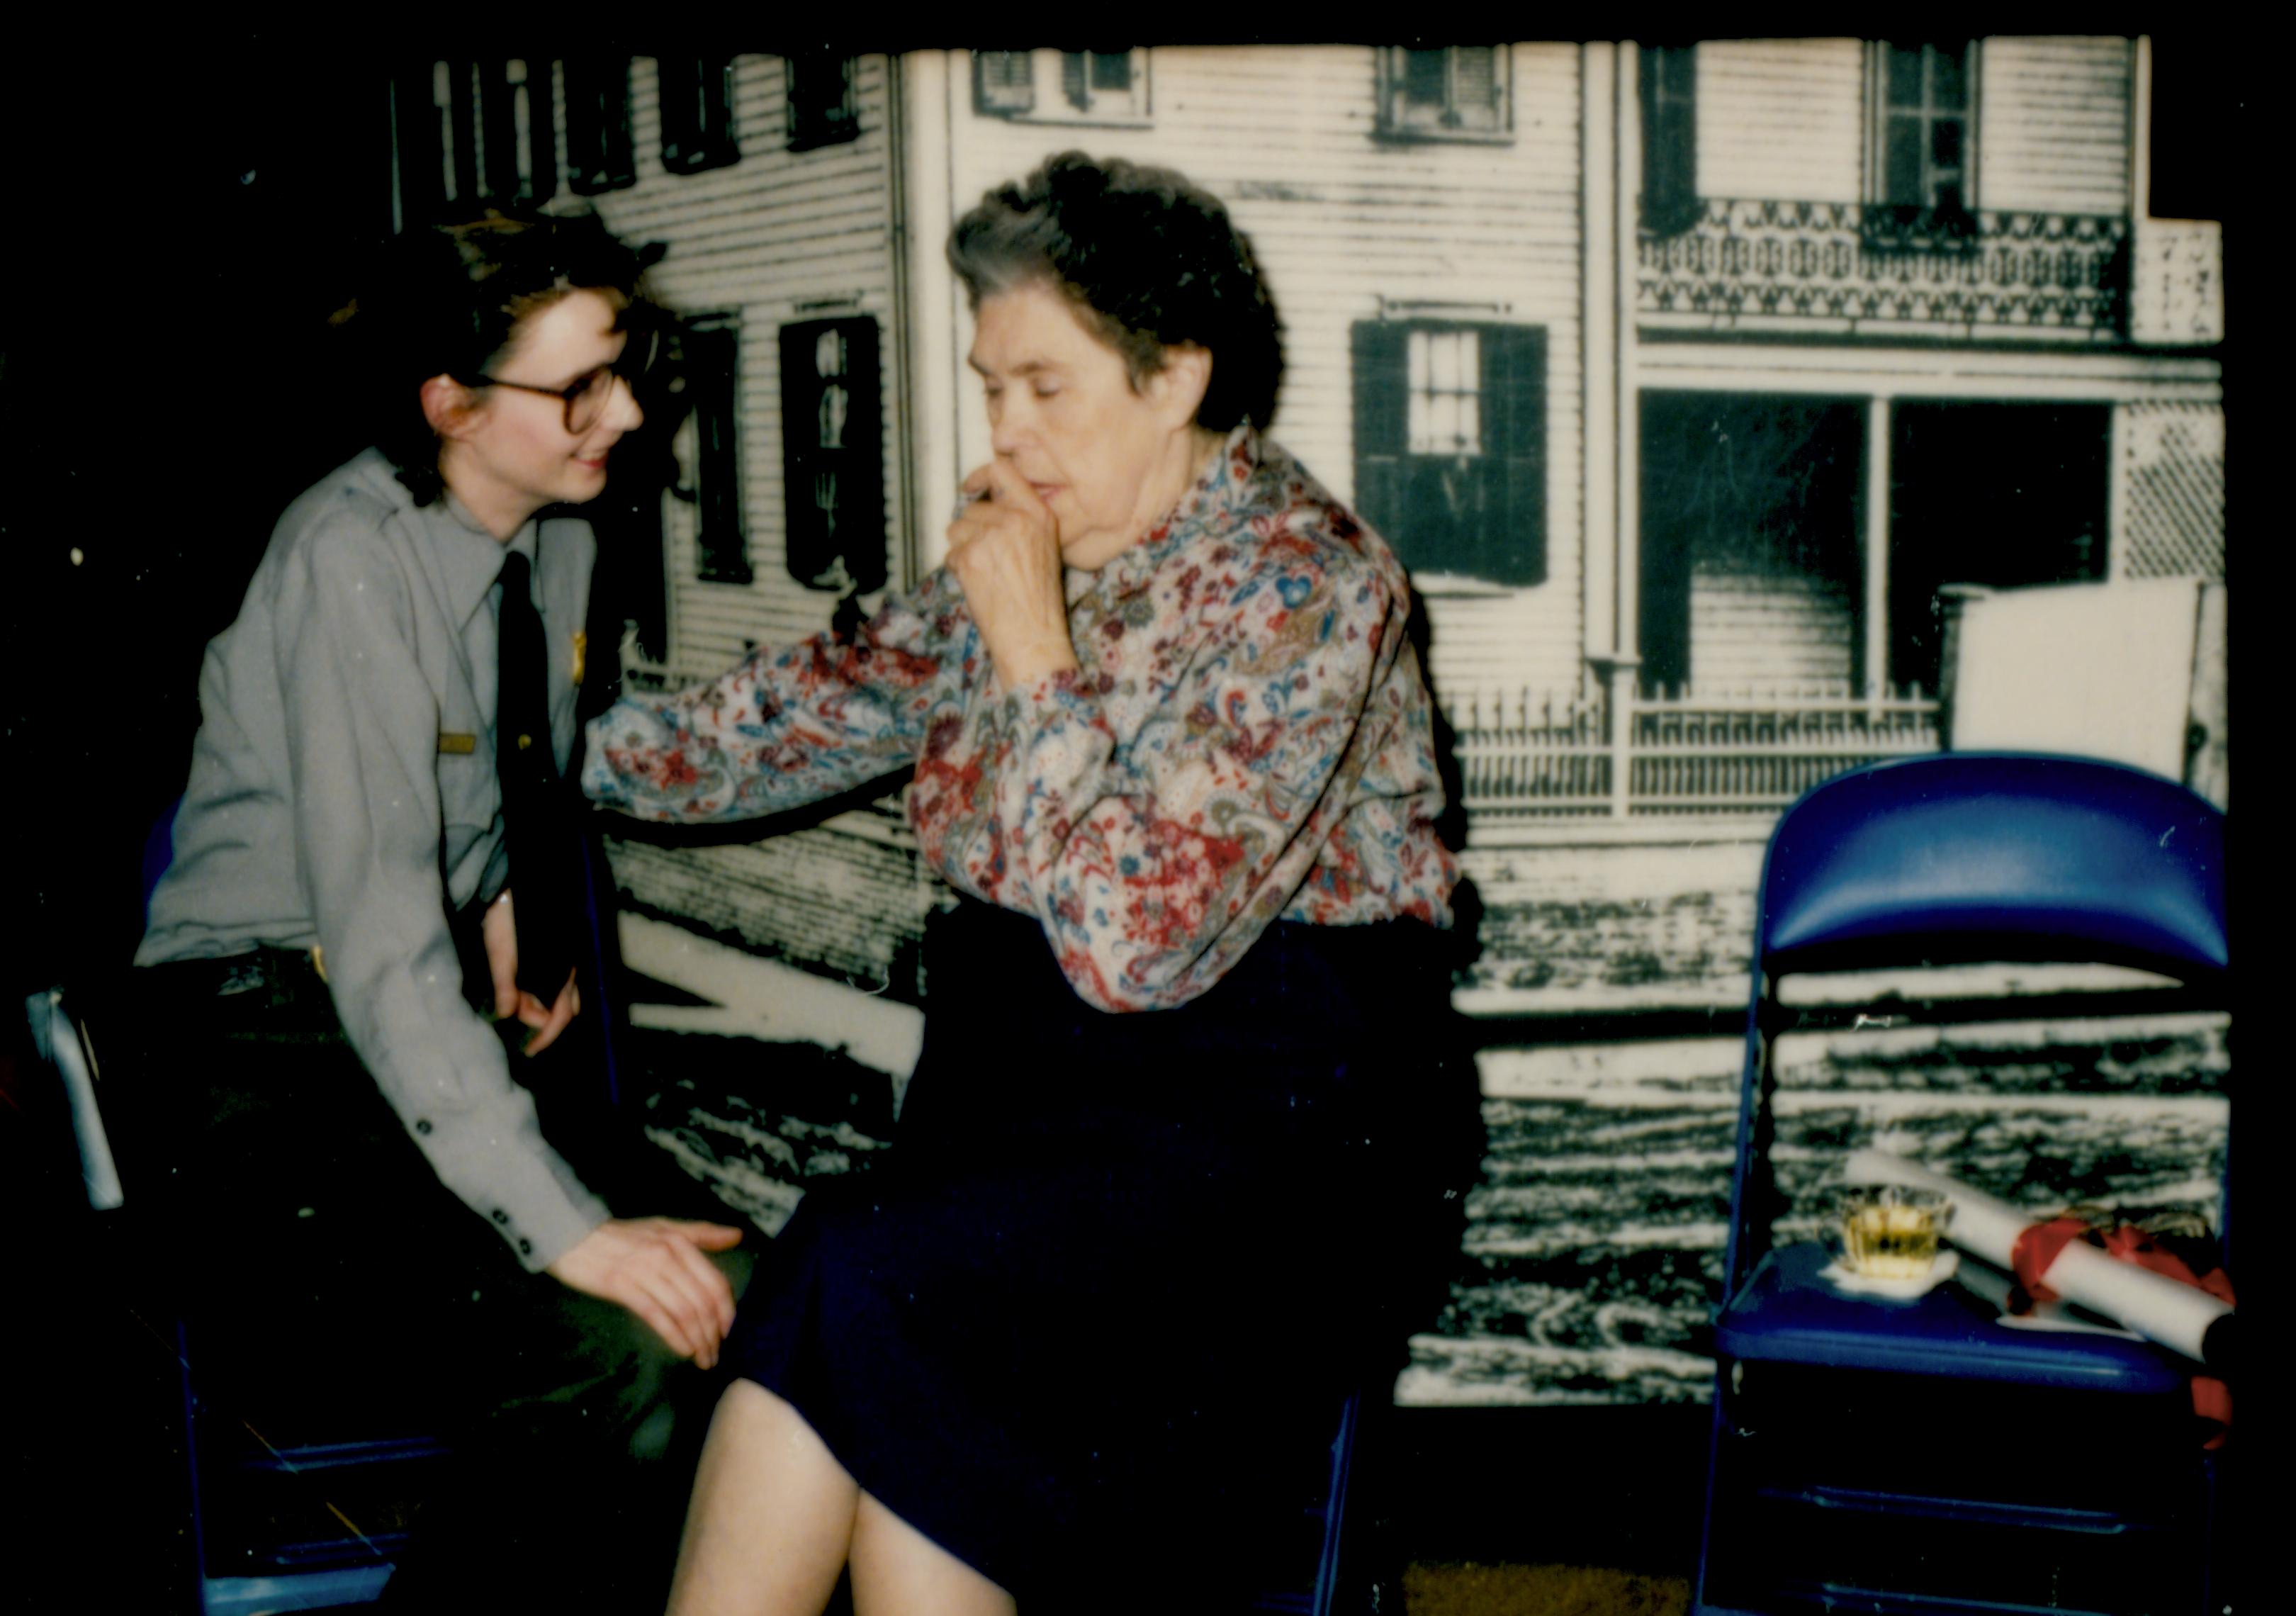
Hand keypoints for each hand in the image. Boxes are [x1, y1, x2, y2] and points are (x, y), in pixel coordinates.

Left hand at [482, 890, 580, 1054]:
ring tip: (517, 1009)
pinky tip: (525, 993)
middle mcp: (568, 967)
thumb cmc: (506, 916)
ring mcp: (564, 960)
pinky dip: (542, 994)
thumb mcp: (501, 950)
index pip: (560, 1014)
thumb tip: (507, 1014)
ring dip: (542, 1008)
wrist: (512, 884)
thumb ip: (505, 984)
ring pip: (562, 996)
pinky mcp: (556, 953)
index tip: (529, 1051)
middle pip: (567, 1008)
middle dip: (545, 1024)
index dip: (546, 1036)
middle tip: (522, 1032)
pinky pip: (556, 983)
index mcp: (559, 970)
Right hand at [547, 1218, 744, 1366]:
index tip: (729, 1332)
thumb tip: (737, 1235)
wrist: (571, 1236)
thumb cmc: (621, 1235)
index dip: (727, 1312)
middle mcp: (667, 1256)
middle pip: (703, 1302)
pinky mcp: (622, 1287)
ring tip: (703, 1359)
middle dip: (715, 1333)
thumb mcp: (663, 1227)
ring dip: (698, 1341)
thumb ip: (701, 1233)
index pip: (715, 1282)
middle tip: (717, 1354)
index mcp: (680, 1242)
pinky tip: (683, 1351)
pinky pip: (657, 1316)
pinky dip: (675, 1337)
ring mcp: (645, 1271)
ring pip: (683, 1312)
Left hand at [946, 460, 1079, 689]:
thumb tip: (987, 506)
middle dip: (971, 532)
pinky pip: (951, 554)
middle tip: (986, 559)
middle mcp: (1016, 519)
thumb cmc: (1040, 600)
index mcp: (1038, 515)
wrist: (1033, 635)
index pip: (1003, 471)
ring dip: (963, 549)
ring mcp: (992, 536)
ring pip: (956, 529)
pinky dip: (959, 570)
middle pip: (973, 509)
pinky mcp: (971, 556)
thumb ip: (1021, 521)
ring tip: (985, 573)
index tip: (969, 487)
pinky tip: (979, 586)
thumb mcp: (1044, 548)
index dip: (980, 476)